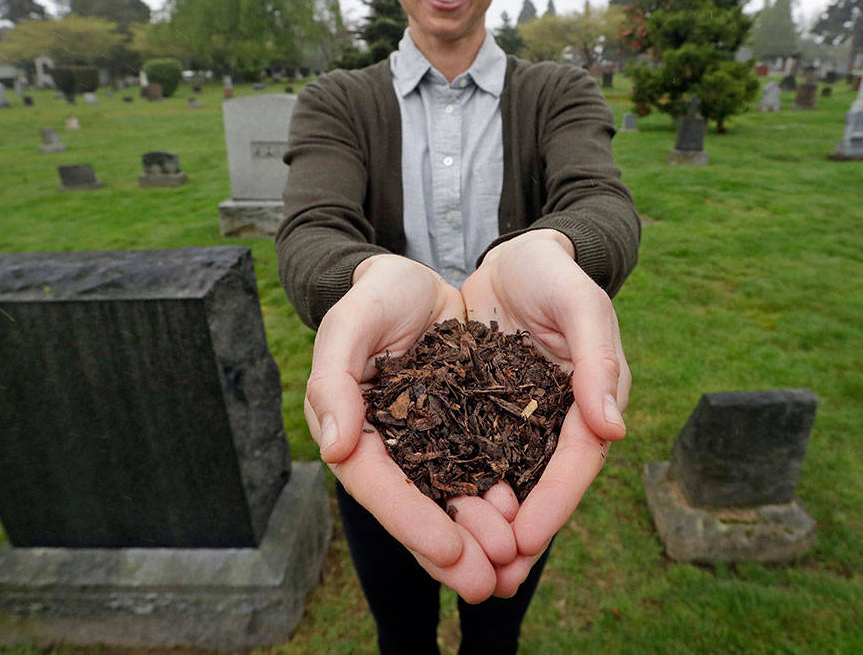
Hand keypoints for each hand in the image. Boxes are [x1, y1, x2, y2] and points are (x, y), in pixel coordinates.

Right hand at [304, 254, 501, 601]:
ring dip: (481, 537)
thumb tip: (334, 447)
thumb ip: (334, 378)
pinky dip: (502, 500)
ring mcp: (430, 442)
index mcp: (353, 429)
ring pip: (453, 500)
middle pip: (417, 507)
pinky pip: (482, 472)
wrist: (421, 278)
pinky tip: (528, 523)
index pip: (376, 483)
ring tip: (513, 567)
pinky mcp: (465, 430)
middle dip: (451, 550)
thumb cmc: (377, 294)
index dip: (409, 521)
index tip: (447, 550)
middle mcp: (391, 446)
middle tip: (486, 585)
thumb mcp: (351, 320)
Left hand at [460, 230, 630, 591]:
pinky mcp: (484, 414)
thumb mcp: (580, 302)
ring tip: (460, 562)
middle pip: (543, 486)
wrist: (513, 254)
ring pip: (509, 481)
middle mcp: (558, 419)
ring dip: (488, 523)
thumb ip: (597, 360)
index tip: (526, 540)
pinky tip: (437, 517)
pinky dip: (462, 488)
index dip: (556, 503)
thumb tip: (613, 429)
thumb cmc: (552, 273)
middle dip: (520, 533)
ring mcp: (521, 420)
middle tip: (492, 577)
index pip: (578, 460)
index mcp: (591, 399)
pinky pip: (474, 457)